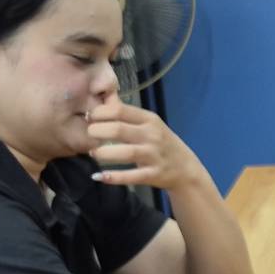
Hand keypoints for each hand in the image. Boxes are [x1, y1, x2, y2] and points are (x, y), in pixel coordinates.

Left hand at [86, 101, 209, 190]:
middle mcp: (152, 135)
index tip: (89, 118)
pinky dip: (114, 177)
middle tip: (89, 136)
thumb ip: (126, 113)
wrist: (185, 169)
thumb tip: (103, 97)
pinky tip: (98, 176)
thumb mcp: (149, 124)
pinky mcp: (154, 175)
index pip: (120, 110)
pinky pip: (132, 176)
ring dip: (104, 153)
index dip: (100, 113)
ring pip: (126, 153)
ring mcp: (154, 156)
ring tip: (93, 153)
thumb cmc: (161, 143)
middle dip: (97, 132)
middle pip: (119, 129)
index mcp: (149, 119)